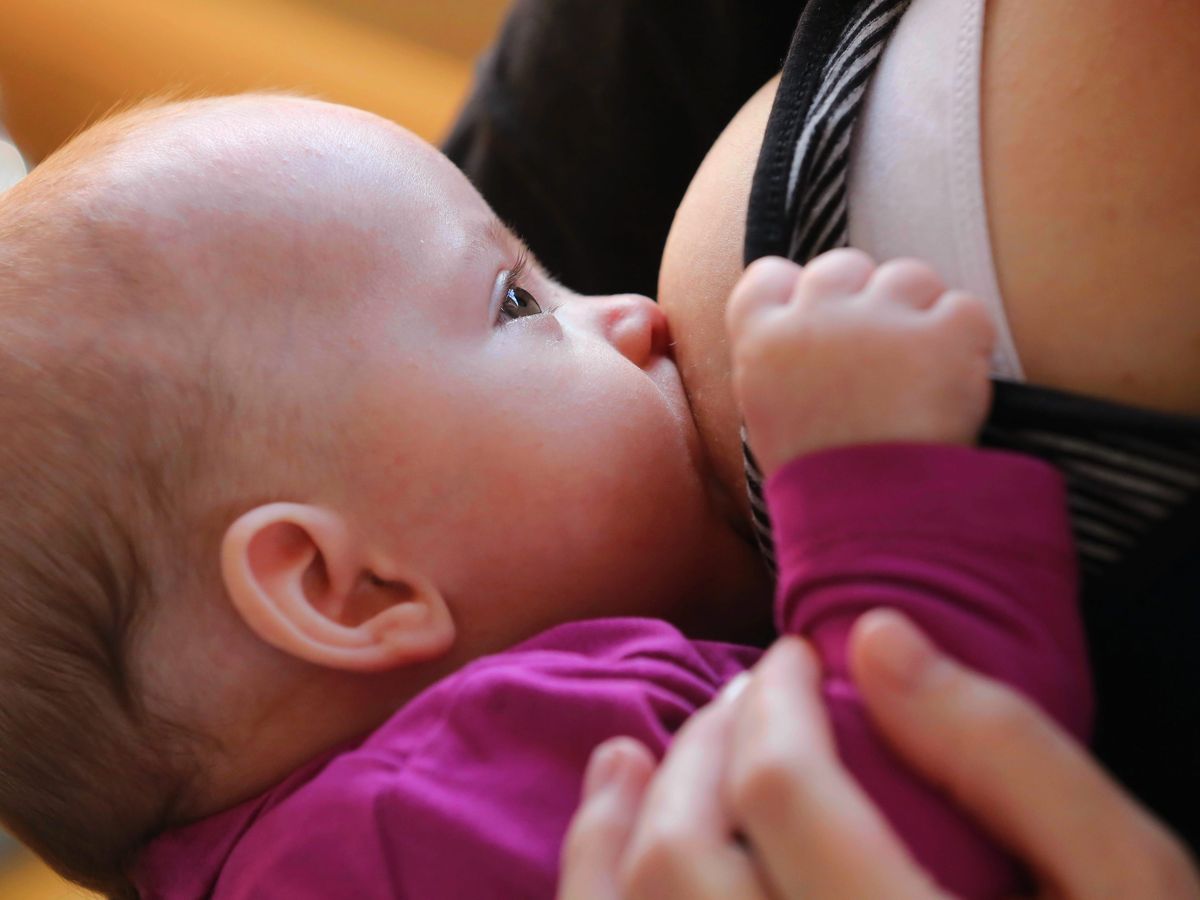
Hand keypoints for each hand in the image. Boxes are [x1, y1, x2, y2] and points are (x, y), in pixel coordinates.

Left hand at [559, 611, 1199, 898]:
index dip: (776, 700)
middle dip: (702, 748)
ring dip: (616, 819)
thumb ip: (1009, 757)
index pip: (785, 797)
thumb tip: (877, 641)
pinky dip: (591, 888)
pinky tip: (605, 830)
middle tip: (746, 696)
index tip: (797, 657)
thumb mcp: (1124, 887)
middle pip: (684, 859)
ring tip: (634, 750)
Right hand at [725, 252, 995, 475]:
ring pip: (908, 277)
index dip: (798, 292)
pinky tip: (955, 389)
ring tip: (923, 376)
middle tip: (883, 359)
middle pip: (843, 266)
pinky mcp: (941, 334)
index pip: (769, 276)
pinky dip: (968, 346)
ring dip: (920, 315)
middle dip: (866, 300)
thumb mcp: (771, 418)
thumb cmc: (821, 483)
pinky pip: (965, 311)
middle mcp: (814, 317)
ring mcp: (878, 320)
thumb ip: (783, 361)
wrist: (872, 527)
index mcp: (761, 341)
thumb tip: (809, 326)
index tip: (819, 321)